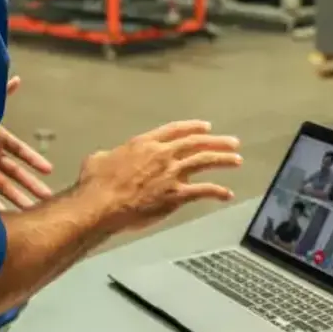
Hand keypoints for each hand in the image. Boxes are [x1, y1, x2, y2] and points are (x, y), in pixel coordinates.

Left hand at [0, 76, 53, 209]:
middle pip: (15, 174)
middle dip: (32, 186)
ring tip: (32, 211)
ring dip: (18, 199)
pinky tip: (5, 216)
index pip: (19, 151)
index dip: (34, 160)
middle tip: (49, 197)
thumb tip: (18, 78)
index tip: (49, 170)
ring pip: (2, 187)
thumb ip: (0, 94)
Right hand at [77, 120, 241, 230]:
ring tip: (237, 159)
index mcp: (144, 143)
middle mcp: (162, 154)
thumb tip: (108, 157)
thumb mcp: (99, 159)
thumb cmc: (94, 183)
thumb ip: (111, 155)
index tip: (206, 127)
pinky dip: (217, 192)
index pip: (175, 130)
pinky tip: (228, 194)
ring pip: (204, 162)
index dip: (193, 127)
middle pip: (196, 143)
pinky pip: (202, 191)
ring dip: (223, 159)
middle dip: (217, 141)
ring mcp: (171, 174)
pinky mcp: (176, 195)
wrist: (101, 204)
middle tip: (232, 142)